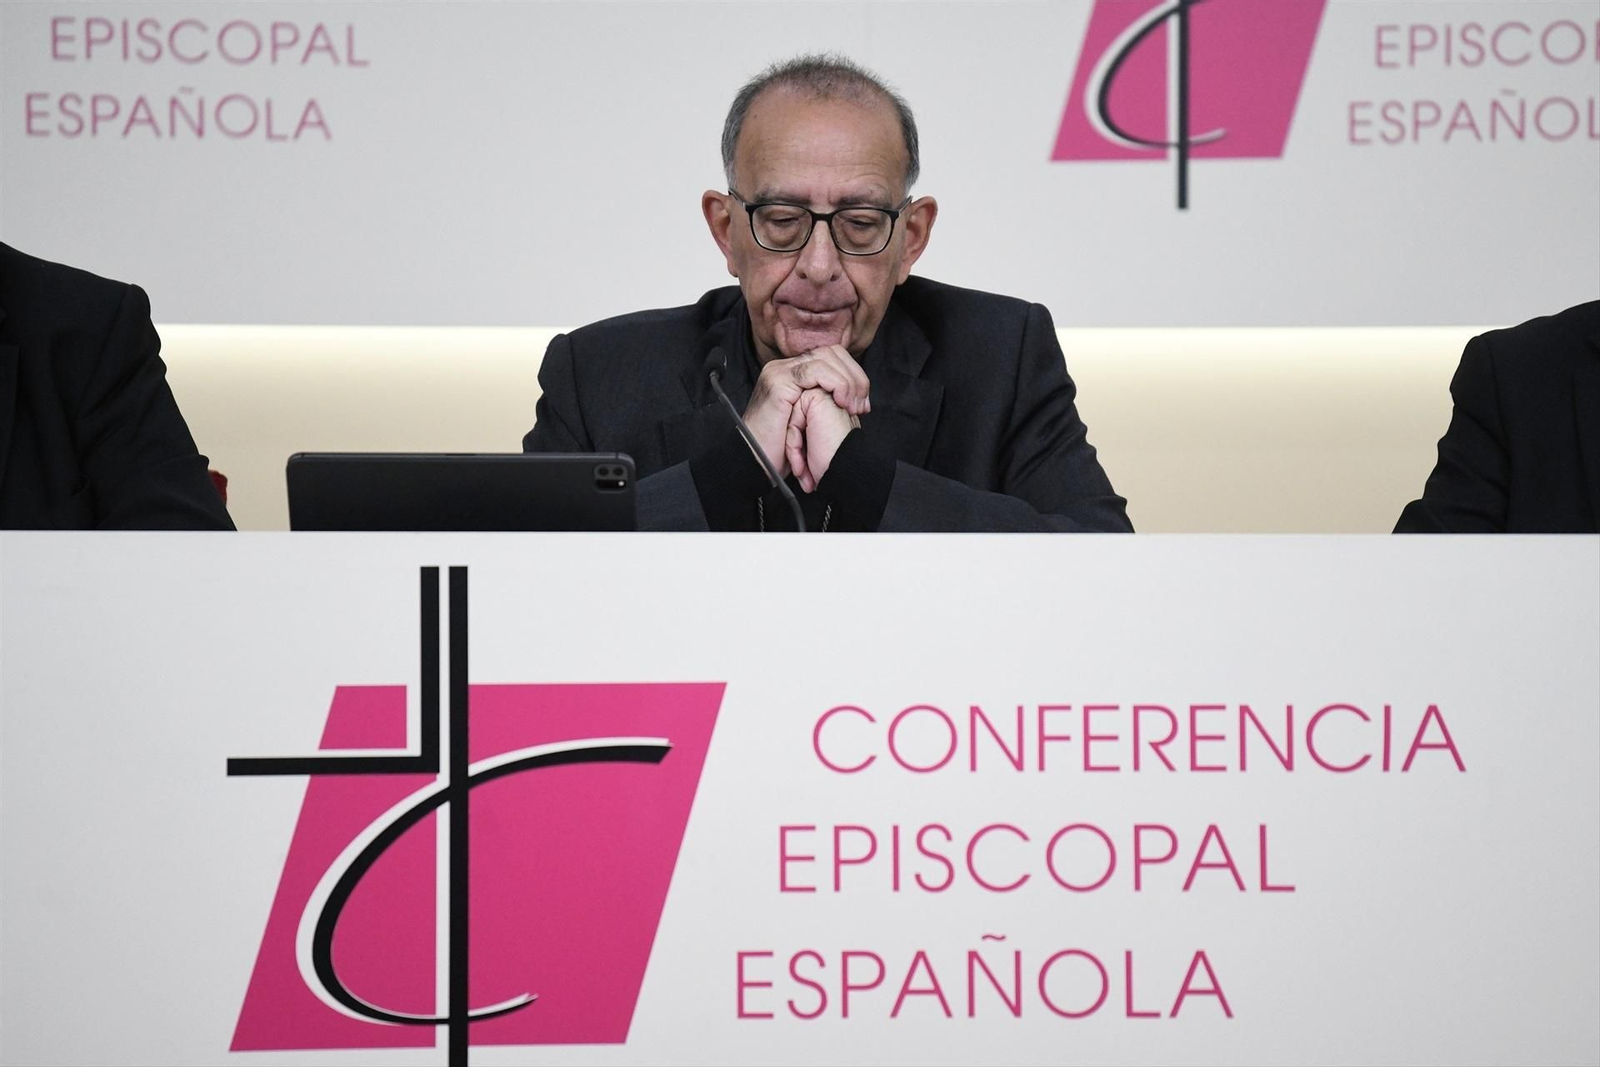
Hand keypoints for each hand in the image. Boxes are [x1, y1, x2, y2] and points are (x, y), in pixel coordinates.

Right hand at [742, 345, 868, 475]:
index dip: (853, 375)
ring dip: (848, 381)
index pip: (831, 356)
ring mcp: (780, 372)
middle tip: (863, 405)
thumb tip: (855, 396)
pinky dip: (836, 383)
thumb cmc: (781, 449)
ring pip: (825, 357)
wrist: (755, 463)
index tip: (863, 404)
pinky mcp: (778, 381)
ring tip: (854, 406)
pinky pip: (815, 370)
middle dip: (855, 377)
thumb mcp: (810, 420)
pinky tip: (842, 402)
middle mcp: (785, 367)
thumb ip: (826, 402)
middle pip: (831, 352)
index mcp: (793, 373)